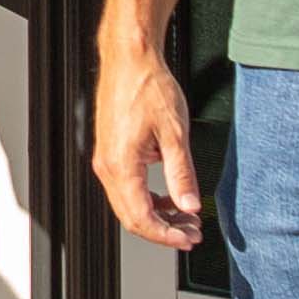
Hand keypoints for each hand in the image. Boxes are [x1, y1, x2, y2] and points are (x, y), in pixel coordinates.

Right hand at [91, 38, 206, 248]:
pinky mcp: (110, 151)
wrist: (130, 59)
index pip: (141, 218)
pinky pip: (126, 187)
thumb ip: (182, 174)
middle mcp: (107, 166)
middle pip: (131, 217)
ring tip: (186, 215)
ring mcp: (106, 159)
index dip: (166, 236)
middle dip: (164, 230)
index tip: (188, 239)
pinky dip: (148, 198)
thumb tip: (190, 204)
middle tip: (192, 232)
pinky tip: (168, 195)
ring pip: (128, 203)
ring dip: (157, 215)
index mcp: (121, 165)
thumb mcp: (175, 134)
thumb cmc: (147, 86)